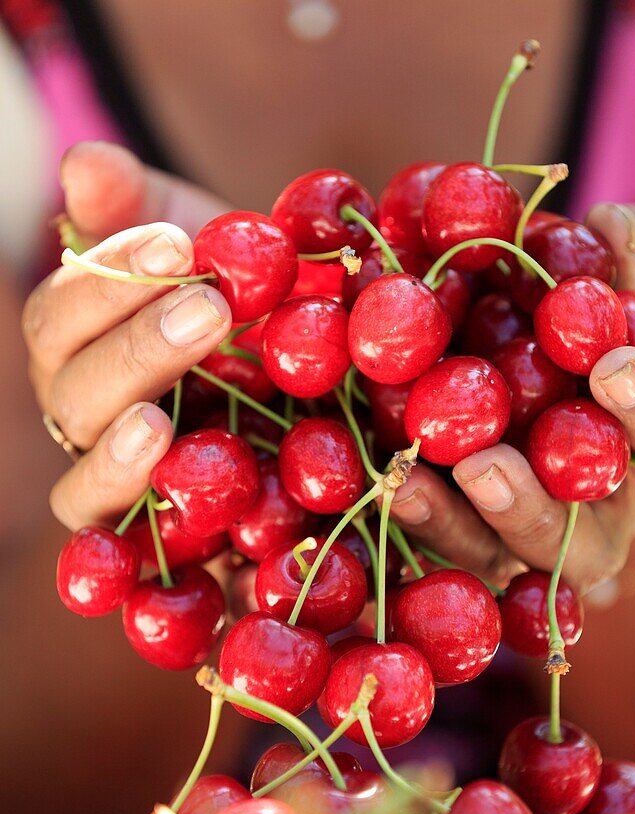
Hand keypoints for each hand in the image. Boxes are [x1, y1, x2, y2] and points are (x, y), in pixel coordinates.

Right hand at [23, 142, 232, 529]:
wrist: (299, 376)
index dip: (106, 281)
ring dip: (120, 454)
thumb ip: (138, 209)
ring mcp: (120, 488)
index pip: (61, 316)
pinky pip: (137, 557)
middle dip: (136, 350)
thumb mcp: (197, 243)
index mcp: (80, 344)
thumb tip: (83, 163)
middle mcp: (86, 419)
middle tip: (209, 309)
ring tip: (159, 422)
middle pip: (75, 396)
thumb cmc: (237, 299)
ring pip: (85, 488)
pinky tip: (195, 518)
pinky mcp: (167, 544)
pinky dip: (154, 546)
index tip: (177, 243)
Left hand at [390, 204, 634, 593]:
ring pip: (494, 553)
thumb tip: (609, 225)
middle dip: (531, 506)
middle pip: (575, 540)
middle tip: (487, 467)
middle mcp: (593, 518)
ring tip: (408, 480)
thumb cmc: (607, 340)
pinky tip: (379, 478)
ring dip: (451, 522)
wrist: (558, 391)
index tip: (613, 362)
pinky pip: (437, 540)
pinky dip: (409, 510)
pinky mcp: (464, 538)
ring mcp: (523, 540)